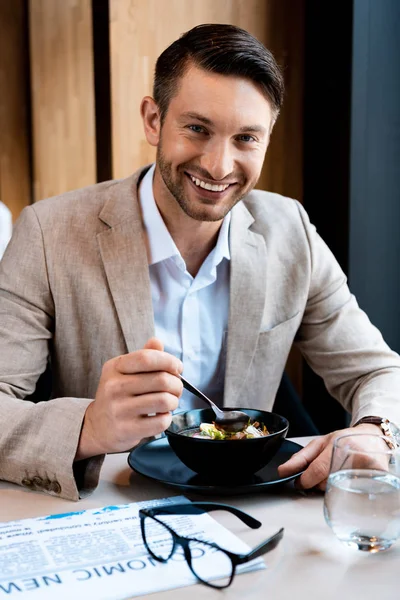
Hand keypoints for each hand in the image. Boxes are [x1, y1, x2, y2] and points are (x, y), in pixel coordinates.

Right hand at [75, 337, 182, 458]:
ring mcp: (119, 409)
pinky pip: (160, 422)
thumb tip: (157, 342)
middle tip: (177, 389)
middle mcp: (114, 387)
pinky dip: (167, 418)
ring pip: (164, 401)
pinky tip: (160, 416)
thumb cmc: (118, 395)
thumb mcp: (125, 371)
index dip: (169, 361)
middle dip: (177, 384)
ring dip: (174, 401)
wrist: (98, 427)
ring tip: (170, 402)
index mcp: (115, 367)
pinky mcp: (126, 430)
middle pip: (161, 379)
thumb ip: (143, 356)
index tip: (178, 368)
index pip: (147, 357)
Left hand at [277, 423, 385, 489]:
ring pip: (339, 488)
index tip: (300, 483)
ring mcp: (367, 465)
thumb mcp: (320, 443)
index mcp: (336, 443)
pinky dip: (347, 488)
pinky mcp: (378, 475)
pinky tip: (349, 479)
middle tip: (322, 475)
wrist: (373, 437)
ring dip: (332, 486)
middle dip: (318, 483)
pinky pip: (355, 491)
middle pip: (327, 481)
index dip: (305, 480)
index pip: (317, 469)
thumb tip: (283, 471)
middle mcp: (352, 453)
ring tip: (337, 473)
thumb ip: (301, 458)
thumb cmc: (344, 440)